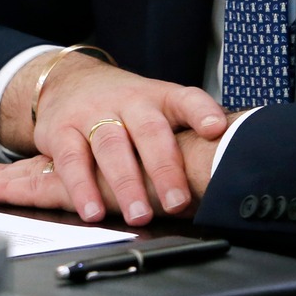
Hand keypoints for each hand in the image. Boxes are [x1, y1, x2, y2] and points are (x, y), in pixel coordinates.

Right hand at [3, 53, 226, 225]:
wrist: (69, 80)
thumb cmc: (125, 106)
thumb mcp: (157, 109)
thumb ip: (187, 134)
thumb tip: (233, 169)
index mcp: (158, 97)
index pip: (185, 98)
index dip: (201, 111)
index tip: (216, 128)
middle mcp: (128, 102)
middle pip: (149, 131)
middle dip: (164, 169)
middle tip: (178, 203)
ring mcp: (93, 114)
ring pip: (111, 146)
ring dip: (126, 184)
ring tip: (139, 215)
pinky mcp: (61, 129)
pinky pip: (72, 160)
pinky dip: (82, 187)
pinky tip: (92, 210)